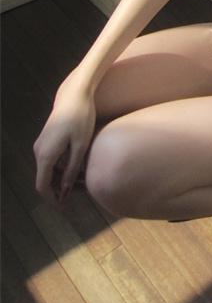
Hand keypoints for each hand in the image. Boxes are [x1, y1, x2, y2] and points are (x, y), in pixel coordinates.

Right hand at [33, 75, 97, 210]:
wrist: (75, 94)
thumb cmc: (81, 118)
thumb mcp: (80, 145)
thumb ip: (72, 169)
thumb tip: (65, 190)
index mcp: (45, 155)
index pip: (42, 186)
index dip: (52, 200)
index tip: (64, 209)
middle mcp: (39, 151)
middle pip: (44, 179)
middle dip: (58, 190)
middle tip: (76, 197)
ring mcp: (41, 144)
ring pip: (48, 170)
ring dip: (60, 179)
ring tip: (79, 184)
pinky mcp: (47, 139)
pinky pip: (50, 160)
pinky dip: (60, 168)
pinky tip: (76, 168)